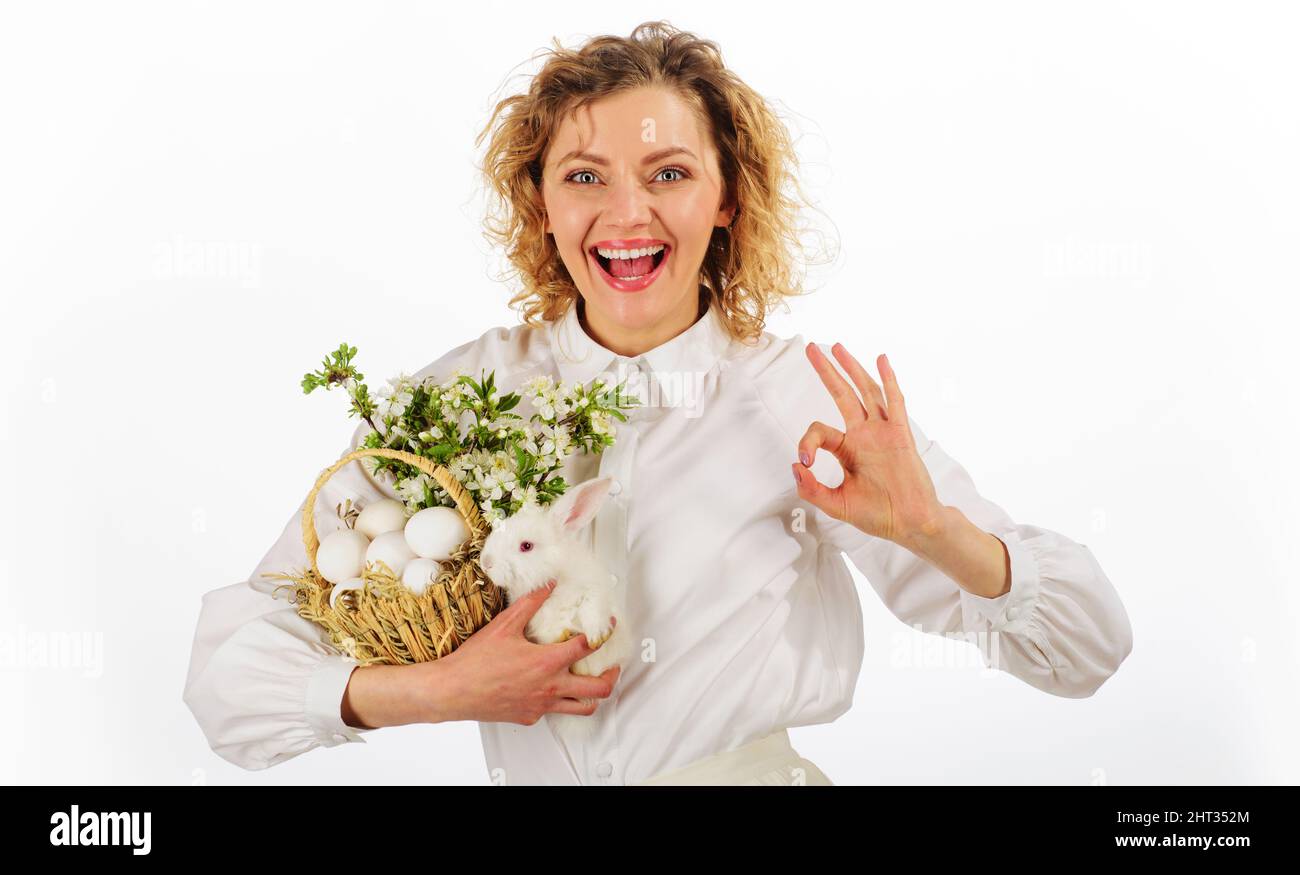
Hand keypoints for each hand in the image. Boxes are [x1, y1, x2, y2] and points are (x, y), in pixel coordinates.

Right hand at [426, 579, 620, 724]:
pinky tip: (551, 689)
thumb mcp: (505, 625)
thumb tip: (548, 585)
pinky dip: (558, 701)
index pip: (588, 647)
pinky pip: (553, 712)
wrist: (452, 691)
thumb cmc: (475, 661)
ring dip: (593, 695)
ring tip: (593, 683)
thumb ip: (530, 604)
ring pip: (583, 708)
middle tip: (613, 666)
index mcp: (548, 662)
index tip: (607, 627)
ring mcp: (541, 706)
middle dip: (612, 675)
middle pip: (598, 688)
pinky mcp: (530, 717)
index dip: (602, 634)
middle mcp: (550, 687)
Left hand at [792, 343, 944, 546]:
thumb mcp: (836, 504)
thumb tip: (795, 465)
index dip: (807, 442)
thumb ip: (812, 489)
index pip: (820, 430)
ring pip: (866, 392)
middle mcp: (864, 435)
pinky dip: (888, 380)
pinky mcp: (901, 435)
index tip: (805, 462)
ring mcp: (883, 432)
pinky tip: (881, 360)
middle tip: (811, 348)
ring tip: (837, 347)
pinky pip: (894, 402)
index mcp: (848, 449)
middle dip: (826, 372)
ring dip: (852, 368)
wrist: (911, 523)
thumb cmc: (878, 514)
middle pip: (842, 395)